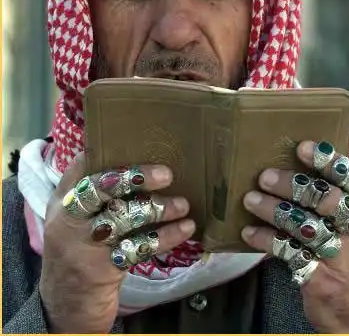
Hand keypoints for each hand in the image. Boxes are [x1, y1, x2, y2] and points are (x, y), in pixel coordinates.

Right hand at [39, 155, 194, 332]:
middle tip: (167, 173)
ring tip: (183, 204)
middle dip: (136, 176)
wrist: (65, 305)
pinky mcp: (102, 269)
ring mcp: (83, 244)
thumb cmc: (78, 250)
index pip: (81, 167)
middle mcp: (68, 218)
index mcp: (62, 200)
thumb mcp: (75, 220)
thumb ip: (93, 194)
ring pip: (124, 216)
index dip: (107, 152)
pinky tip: (186, 228)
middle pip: (102, 187)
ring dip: (159, 208)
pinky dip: (167, 236)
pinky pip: (140, 246)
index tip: (136, 142)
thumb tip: (135, 159)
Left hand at [241, 140, 348, 333]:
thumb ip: (338, 201)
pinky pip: (289, 252)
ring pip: (304, 223)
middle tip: (264, 176)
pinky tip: (249, 233)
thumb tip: (299, 167)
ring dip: (273, 209)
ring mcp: (340, 255)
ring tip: (250, 199)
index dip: (329, 161)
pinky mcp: (321, 277)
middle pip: (324, 199)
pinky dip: (266, 240)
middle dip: (292, 184)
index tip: (302, 147)